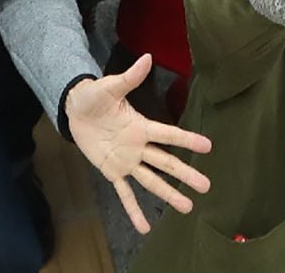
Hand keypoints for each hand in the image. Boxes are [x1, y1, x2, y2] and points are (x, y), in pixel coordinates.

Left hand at [64, 55, 212, 233]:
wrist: (75, 110)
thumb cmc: (95, 95)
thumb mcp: (110, 86)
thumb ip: (130, 77)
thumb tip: (147, 57)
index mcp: (140, 126)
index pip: (168, 134)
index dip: (187, 139)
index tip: (208, 146)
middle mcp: (138, 146)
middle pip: (166, 163)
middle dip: (186, 174)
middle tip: (206, 186)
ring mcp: (127, 161)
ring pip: (151, 181)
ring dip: (168, 194)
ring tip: (187, 208)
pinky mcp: (112, 171)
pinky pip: (125, 193)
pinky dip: (133, 210)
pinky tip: (145, 227)